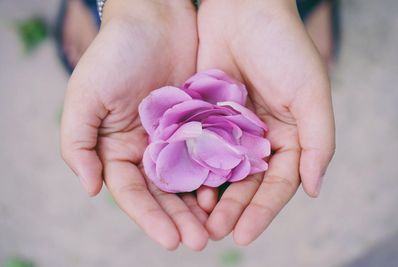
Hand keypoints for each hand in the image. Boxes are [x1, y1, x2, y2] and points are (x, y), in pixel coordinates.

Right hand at [61, 0, 208, 249]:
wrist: (155, 18)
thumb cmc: (115, 54)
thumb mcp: (84, 96)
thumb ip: (78, 143)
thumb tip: (90, 189)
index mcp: (117, 148)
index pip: (132, 192)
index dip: (149, 217)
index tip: (170, 240)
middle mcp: (146, 148)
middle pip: (162, 192)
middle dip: (179, 218)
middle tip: (199, 241)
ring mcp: (174, 137)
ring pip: (188, 179)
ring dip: (200, 205)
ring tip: (215, 227)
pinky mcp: (199, 123)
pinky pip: (208, 154)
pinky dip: (216, 174)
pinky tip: (227, 191)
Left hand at [196, 0, 334, 244]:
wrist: (243, 10)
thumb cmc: (283, 47)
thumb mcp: (310, 93)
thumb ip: (318, 142)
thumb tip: (314, 188)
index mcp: (287, 138)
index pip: (277, 185)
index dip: (262, 211)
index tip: (244, 234)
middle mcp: (258, 140)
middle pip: (246, 185)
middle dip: (232, 210)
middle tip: (214, 233)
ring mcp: (230, 131)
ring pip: (219, 172)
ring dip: (209, 196)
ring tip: (197, 219)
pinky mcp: (205, 118)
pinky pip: (197, 148)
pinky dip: (191, 168)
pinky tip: (181, 185)